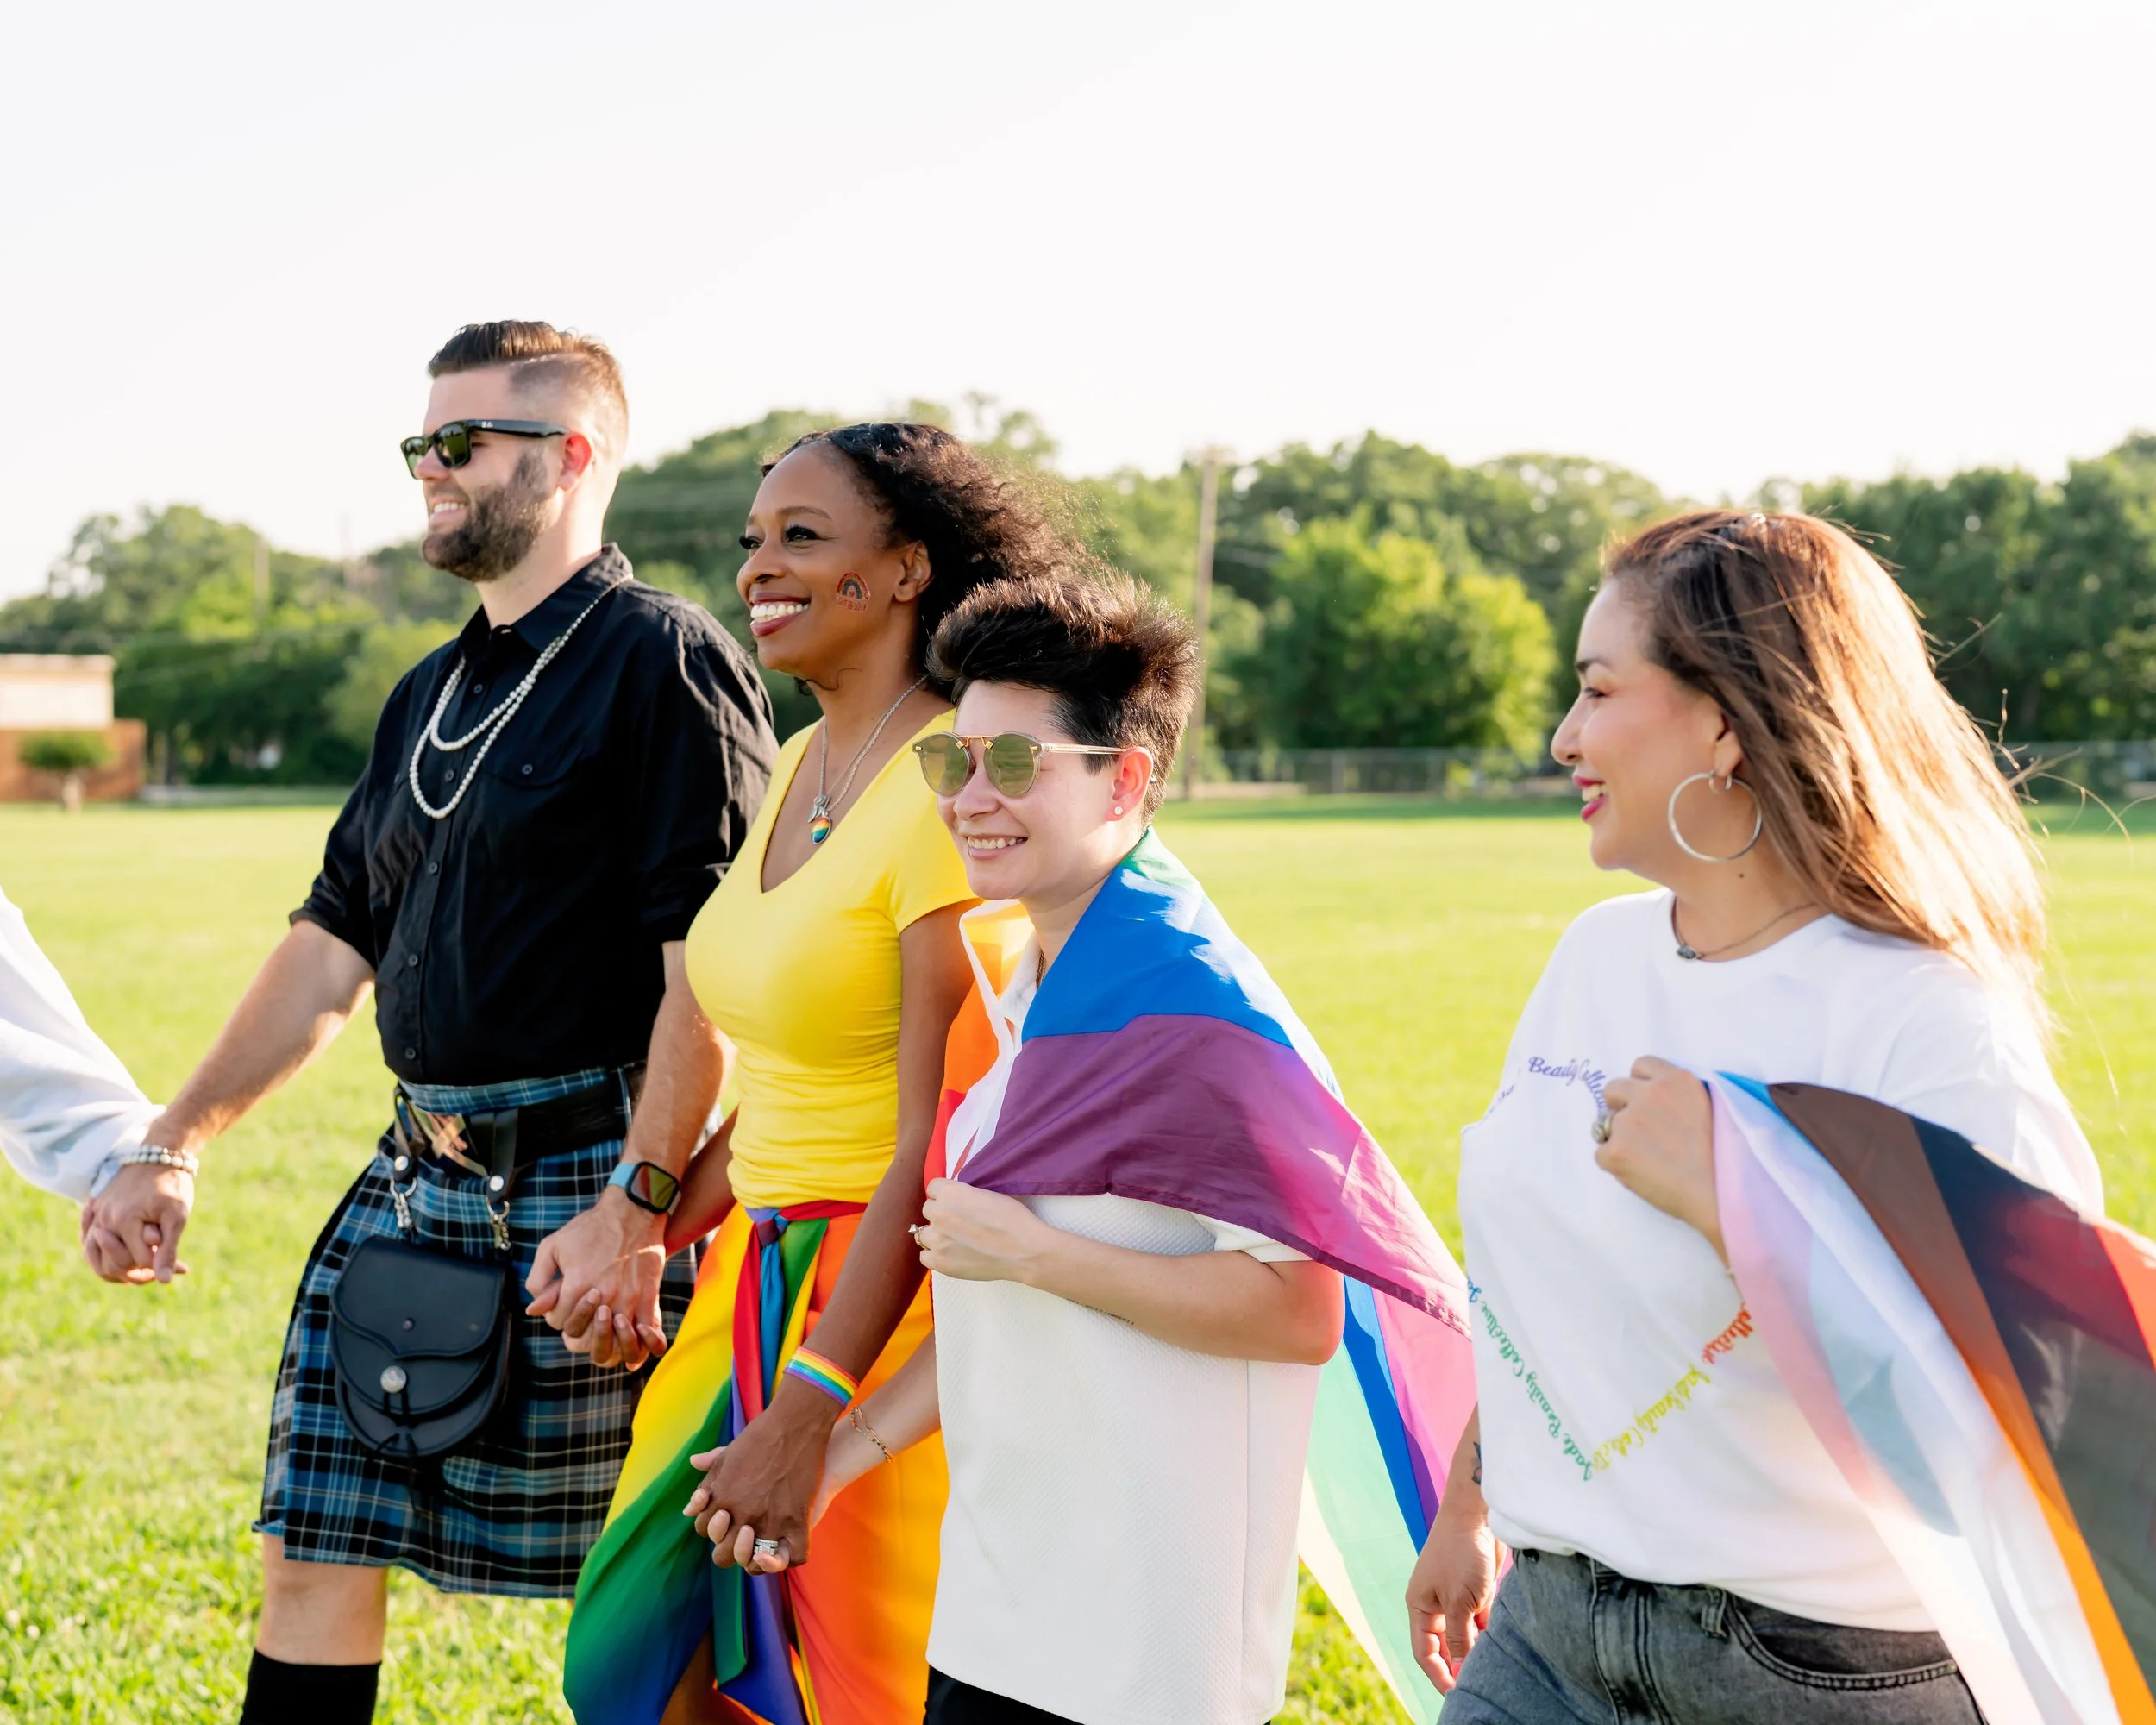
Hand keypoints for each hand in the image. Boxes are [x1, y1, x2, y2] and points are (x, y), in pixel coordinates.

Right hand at [81, 1163, 193, 1284]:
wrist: (157, 1156)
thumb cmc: (171, 1186)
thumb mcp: (177, 1216)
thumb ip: (168, 1249)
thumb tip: (163, 1280)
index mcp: (124, 1220)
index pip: (138, 1261)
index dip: (159, 1266)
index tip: (180, 1266)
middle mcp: (103, 1220)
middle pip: (113, 1264)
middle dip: (138, 1271)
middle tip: (161, 1269)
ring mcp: (95, 1216)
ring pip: (94, 1258)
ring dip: (117, 1270)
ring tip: (141, 1273)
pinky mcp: (93, 1213)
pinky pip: (87, 1244)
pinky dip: (102, 1257)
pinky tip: (122, 1262)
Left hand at [525, 1188, 669, 1369]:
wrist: (633, 1211)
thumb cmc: (590, 1228)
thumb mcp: (553, 1246)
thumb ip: (538, 1279)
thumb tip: (534, 1310)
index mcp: (576, 1285)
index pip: (558, 1322)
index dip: (556, 1314)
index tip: (564, 1302)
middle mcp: (602, 1297)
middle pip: (582, 1336)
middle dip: (575, 1326)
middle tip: (579, 1312)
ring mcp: (628, 1299)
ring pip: (612, 1341)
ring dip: (603, 1337)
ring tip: (600, 1325)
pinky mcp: (649, 1297)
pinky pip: (646, 1333)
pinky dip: (638, 1343)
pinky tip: (629, 1341)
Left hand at [679, 1393, 834, 1574]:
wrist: (795, 1424)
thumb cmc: (759, 1436)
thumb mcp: (726, 1456)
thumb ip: (707, 1483)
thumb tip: (687, 1509)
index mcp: (721, 1499)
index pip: (704, 1531)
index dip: (714, 1528)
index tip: (728, 1520)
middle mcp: (742, 1514)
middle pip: (724, 1555)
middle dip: (729, 1551)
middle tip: (744, 1536)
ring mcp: (770, 1519)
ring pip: (755, 1561)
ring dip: (755, 1559)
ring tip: (763, 1545)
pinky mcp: (797, 1518)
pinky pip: (793, 1555)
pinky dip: (789, 1557)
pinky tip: (787, 1547)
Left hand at [916, 1178, 1049, 1283]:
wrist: (1024, 1251)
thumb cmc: (1013, 1219)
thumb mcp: (987, 1194)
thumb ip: (963, 1195)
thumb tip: (954, 1200)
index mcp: (951, 1194)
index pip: (933, 1188)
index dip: (945, 1194)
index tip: (955, 1202)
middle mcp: (939, 1215)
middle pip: (928, 1209)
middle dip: (941, 1213)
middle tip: (960, 1222)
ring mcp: (937, 1241)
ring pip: (923, 1234)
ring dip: (936, 1235)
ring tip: (955, 1241)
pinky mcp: (940, 1263)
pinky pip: (925, 1257)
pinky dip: (935, 1255)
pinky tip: (951, 1254)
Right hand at [1406, 1499, 1499, 1691]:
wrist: (1477, 1513)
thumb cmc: (1461, 1553)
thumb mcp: (1459, 1601)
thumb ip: (1458, 1637)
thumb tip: (1461, 1666)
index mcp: (1420, 1607)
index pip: (1425, 1652)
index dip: (1439, 1675)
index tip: (1456, 1695)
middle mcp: (1434, 1605)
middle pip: (1444, 1647)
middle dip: (1458, 1666)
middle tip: (1478, 1687)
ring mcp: (1455, 1597)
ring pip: (1465, 1635)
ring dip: (1476, 1649)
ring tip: (1493, 1669)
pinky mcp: (1475, 1591)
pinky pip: (1479, 1621)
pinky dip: (1488, 1633)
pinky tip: (1501, 1646)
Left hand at [1597, 1057, 1721, 1255]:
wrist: (1724, 1194)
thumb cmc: (1723, 1159)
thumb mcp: (1711, 1107)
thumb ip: (1679, 1096)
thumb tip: (1655, 1098)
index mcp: (1677, 1080)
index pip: (1641, 1065)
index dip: (1640, 1085)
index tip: (1646, 1103)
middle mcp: (1649, 1094)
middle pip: (1613, 1089)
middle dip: (1621, 1107)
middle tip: (1639, 1132)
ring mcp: (1629, 1121)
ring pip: (1605, 1123)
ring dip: (1619, 1137)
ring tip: (1648, 1159)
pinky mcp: (1616, 1150)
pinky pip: (1602, 1154)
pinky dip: (1616, 1165)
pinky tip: (1642, 1175)